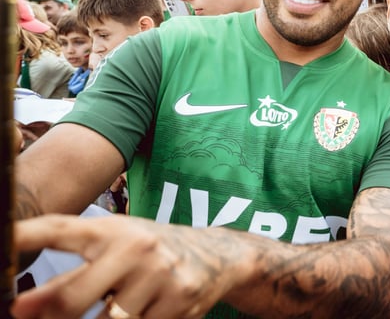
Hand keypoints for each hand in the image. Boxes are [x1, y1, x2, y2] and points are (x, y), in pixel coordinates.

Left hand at [12, 214, 236, 318]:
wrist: (216, 254)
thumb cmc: (149, 252)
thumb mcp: (115, 249)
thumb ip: (71, 274)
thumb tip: (23, 308)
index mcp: (113, 230)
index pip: (62, 230)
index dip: (26, 235)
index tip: (3, 243)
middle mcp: (137, 247)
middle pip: (73, 298)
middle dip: (54, 314)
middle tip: (36, 316)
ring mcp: (161, 274)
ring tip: (114, 307)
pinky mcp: (181, 300)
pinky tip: (143, 312)